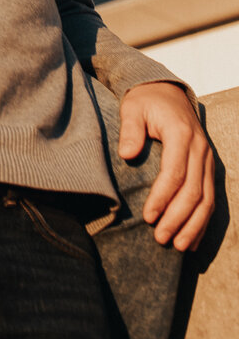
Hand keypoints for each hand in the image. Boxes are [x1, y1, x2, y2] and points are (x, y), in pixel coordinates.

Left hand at [118, 81, 214, 249]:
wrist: (167, 91)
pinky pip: (211, 199)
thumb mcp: (132, 107)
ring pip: (207, 199)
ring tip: (179, 246)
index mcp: (181, 134)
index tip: (147, 217)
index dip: (162, 198)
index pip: (175, 173)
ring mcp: (207, 159)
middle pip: (193, 191)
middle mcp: (200, 149)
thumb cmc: (146, 101)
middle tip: (160, 238)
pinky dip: (203, 221)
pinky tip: (194, 240)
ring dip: (193, 226)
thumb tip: (127, 154)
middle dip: (177, 218)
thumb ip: (130, 129)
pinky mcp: (208, 168)